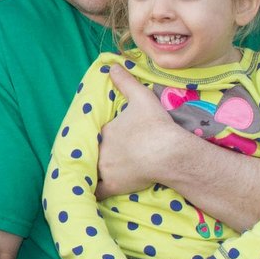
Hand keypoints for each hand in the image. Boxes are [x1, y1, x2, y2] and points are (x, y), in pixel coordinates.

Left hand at [96, 65, 181, 197]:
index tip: (104, 138)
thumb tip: (112, 66)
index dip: (99, 136)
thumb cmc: (155, 125)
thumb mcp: (141, 97)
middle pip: (93, 153)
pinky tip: (91, 192)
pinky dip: (95, 191)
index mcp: (105, 131)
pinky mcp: (114, 185)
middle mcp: (100, 151)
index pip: (96, 134)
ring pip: (92, 171)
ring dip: (92, 172)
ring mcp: (105, 170)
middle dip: (96, 153)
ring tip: (93, 172)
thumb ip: (125, 81)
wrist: (168, 152)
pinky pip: (97, 191)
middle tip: (101, 155)